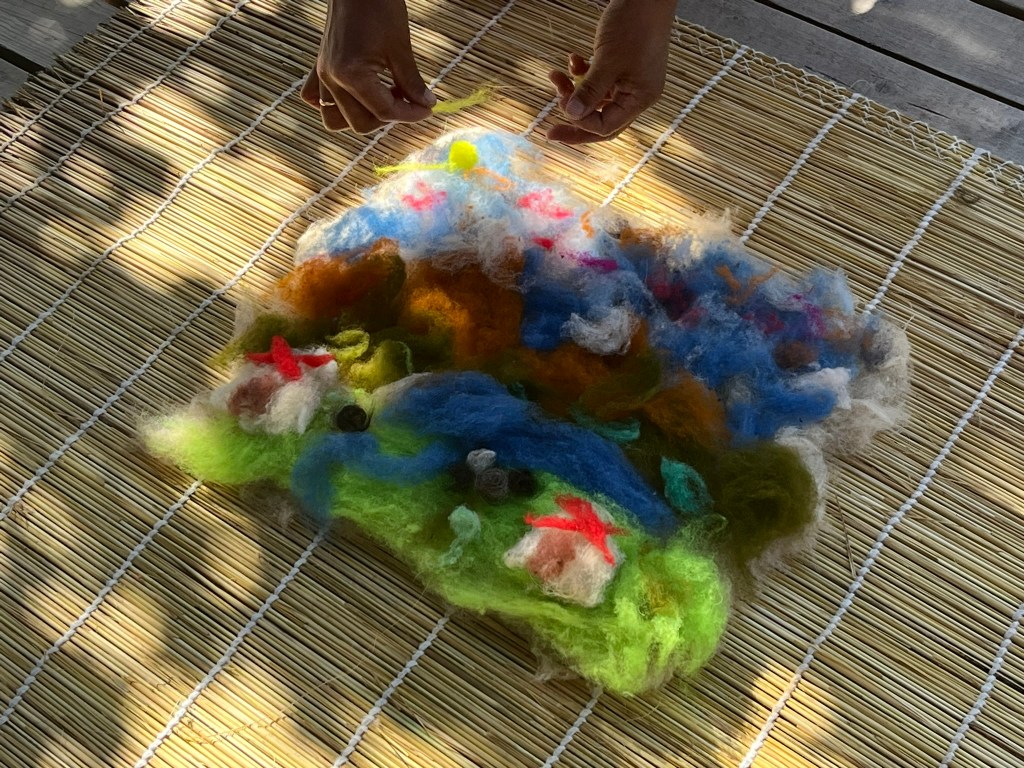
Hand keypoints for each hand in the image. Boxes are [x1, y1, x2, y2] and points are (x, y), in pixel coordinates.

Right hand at [301, 0, 435, 133]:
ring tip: (383, 98)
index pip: (384, 112)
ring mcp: (322, 74)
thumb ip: (412, 82)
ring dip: (361, 117)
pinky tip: (355, 94)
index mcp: (351, 74)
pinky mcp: (319, 67)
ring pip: (335, 120)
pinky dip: (334, 105)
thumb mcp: (400, 47)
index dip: (411, 114)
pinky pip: (315, 99)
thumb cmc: (379, 6)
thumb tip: (426, 105)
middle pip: (361, 124)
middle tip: (407, 101)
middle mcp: (331, 79)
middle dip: (388, 118)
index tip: (428, 109)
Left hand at [547, 0, 675, 143]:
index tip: (562, 106)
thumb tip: (571, 114)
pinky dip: (582, 74)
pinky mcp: (622, 68)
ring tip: (555, 76)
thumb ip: (590, 90)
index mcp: (640, 99)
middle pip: (601, 120)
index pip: (607, 126)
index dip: (582, 122)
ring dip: (574, 91)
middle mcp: (637, 95)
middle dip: (575, 122)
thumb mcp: (608, 60)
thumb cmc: (634, 25)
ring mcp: (630, 81)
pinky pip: (598, 82)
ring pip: (596, 99)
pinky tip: (573, 60)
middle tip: (550, 131)